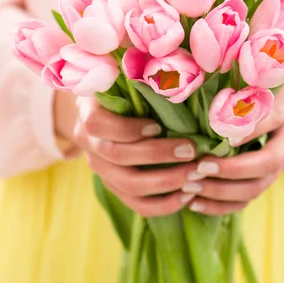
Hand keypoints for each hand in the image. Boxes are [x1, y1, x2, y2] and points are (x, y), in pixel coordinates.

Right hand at [54, 92, 199, 216]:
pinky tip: (187, 196)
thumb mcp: (119, 80)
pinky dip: (164, 204)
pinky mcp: (115, 188)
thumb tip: (172, 78)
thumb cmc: (117, 91)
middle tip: (191, 151)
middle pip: (118, 157)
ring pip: (129, 186)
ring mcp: (102, 170)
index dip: (128, 128)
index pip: (99, 125)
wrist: (97, 115)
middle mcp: (90, 146)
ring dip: (166, 182)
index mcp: (88, 114)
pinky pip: (137, 204)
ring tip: (195, 176)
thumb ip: (138, 80)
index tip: (157, 126)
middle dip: (158, 155)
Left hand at [181, 63, 283, 215]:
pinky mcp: (267, 178)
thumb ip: (242, 83)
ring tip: (191, 186)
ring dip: (221, 191)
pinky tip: (194, 203)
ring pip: (257, 187)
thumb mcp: (260, 75)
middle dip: (232, 170)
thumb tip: (204, 83)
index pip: (272, 120)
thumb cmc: (267, 82)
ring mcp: (282, 163)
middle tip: (199, 166)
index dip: (249, 130)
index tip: (222, 137)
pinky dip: (220, 205)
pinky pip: (247, 200)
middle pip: (268, 163)